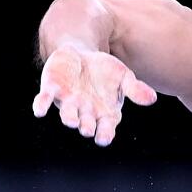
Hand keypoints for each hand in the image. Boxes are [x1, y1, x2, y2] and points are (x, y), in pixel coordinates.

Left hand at [31, 39, 156, 145]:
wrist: (82, 54)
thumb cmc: (105, 71)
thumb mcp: (124, 77)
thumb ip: (136, 89)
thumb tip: (152, 99)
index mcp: (104, 113)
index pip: (105, 127)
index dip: (104, 133)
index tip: (104, 138)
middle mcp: (85, 111)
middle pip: (86, 123)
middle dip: (86, 126)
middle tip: (87, 129)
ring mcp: (68, 101)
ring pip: (67, 113)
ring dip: (68, 117)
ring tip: (71, 121)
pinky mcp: (52, 89)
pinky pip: (45, 100)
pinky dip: (42, 105)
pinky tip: (39, 111)